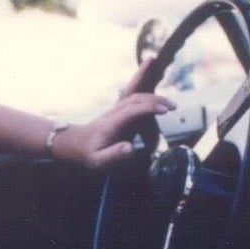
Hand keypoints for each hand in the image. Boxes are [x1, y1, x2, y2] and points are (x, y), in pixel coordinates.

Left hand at [53, 58, 175, 169]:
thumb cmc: (89, 154)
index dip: (148, 108)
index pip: (132, 110)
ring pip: (135, 92)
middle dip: (155, 99)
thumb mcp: (98, 160)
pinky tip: (158, 88)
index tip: (165, 110)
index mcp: (111, 124)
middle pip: (135, 98)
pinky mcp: (121, 109)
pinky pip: (135, 94)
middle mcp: (115, 112)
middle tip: (173, 106)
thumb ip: (114, 155)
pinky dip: (147, 87)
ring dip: (153, 93)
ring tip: (170, 101)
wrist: (77, 143)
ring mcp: (117, 108)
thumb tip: (131, 148)